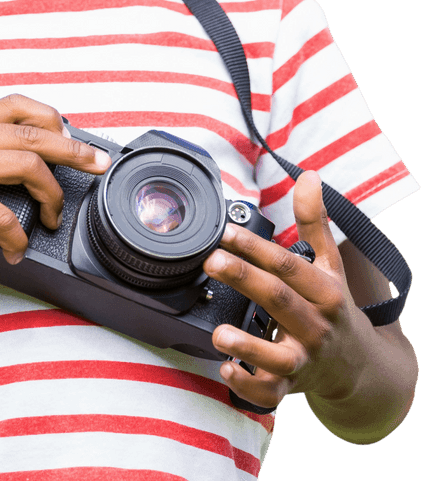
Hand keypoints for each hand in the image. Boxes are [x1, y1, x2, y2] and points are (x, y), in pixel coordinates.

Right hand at [0, 93, 111, 270]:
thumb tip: (31, 165)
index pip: (19, 104)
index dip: (55, 119)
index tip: (78, 139)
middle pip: (35, 133)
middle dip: (75, 150)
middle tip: (98, 165)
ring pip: (29, 165)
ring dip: (52, 196)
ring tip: (52, 219)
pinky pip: (6, 214)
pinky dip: (18, 236)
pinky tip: (15, 249)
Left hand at [203, 171, 374, 410]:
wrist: (357, 366)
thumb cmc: (334, 307)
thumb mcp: (329, 264)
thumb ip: (313, 221)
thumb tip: (308, 177)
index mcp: (324, 292)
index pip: (289, 265)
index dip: (257, 247)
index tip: (227, 230)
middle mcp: (315, 325)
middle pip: (279, 299)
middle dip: (245, 279)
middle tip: (211, 261)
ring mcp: (302, 359)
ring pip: (277, 355)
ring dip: (247, 345)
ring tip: (219, 333)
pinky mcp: (288, 386)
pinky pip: (269, 393)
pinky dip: (247, 385)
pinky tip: (225, 368)